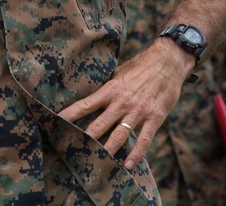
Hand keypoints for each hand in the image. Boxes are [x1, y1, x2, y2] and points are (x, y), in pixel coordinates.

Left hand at [57, 40, 188, 169]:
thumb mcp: (119, 73)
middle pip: (100, 124)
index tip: (58, 121)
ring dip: (108, 150)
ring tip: (97, 163)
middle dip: (86, 138)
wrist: (167, 62)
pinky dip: (136, 153)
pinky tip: (128, 164)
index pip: (87, 104)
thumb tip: (91, 95)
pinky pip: (144, 139)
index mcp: (111, 89)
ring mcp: (138, 111)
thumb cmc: (140, 67)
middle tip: (74, 150)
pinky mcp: (155, 118)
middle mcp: (122, 102)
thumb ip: (107, 87)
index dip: (71, 114)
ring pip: (119, 135)